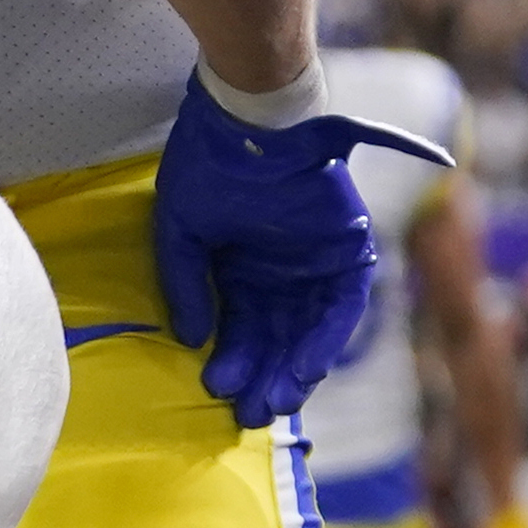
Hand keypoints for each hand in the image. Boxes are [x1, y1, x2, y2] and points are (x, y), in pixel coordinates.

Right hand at [152, 71, 451, 428]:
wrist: (251, 114)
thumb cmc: (209, 162)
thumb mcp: (181, 228)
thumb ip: (187, 284)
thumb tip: (193, 341)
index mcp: (241, 263)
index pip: (240, 325)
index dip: (232, 358)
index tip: (217, 388)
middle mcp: (281, 268)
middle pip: (277, 336)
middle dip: (263, 375)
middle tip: (248, 413)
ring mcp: (316, 260)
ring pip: (310, 331)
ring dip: (295, 368)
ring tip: (274, 402)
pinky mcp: (347, 252)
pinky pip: (343, 308)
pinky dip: (327, 340)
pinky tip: (306, 369)